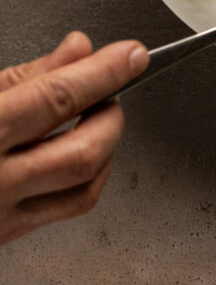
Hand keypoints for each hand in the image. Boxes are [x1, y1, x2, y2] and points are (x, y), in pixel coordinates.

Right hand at [0, 32, 147, 243]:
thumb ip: (25, 75)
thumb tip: (80, 49)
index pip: (58, 98)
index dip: (105, 71)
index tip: (133, 54)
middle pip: (83, 150)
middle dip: (112, 115)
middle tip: (114, 88)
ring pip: (85, 187)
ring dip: (107, 147)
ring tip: (99, 116)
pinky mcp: (5, 235)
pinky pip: (67, 208)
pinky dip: (90, 176)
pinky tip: (82, 152)